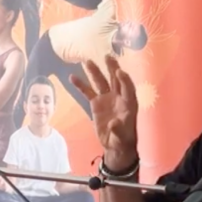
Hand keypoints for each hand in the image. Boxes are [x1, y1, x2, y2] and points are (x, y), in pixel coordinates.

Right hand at [70, 55, 137, 169]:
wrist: (115, 145)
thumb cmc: (123, 139)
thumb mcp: (122, 137)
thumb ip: (118, 129)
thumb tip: (114, 123)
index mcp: (129, 103)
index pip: (128, 88)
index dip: (124, 80)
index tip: (119, 72)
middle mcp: (118, 97)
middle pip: (115, 80)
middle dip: (112, 68)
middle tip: (107, 57)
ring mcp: (107, 98)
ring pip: (101, 82)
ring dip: (95, 72)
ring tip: (87, 61)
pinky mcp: (96, 103)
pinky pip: (88, 92)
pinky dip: (81, 85)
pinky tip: (72, 77)